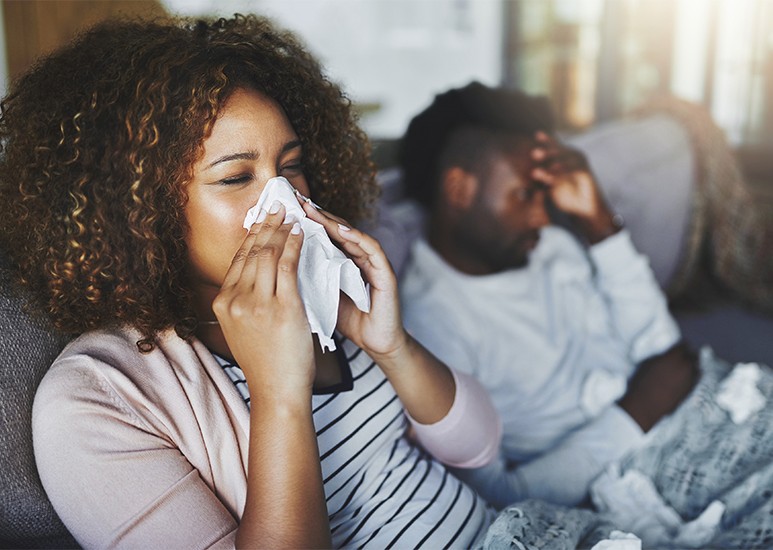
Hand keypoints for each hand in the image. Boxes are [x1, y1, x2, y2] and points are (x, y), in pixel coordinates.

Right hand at [212, 202, 314, 396]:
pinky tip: (302, 234)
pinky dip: (295, 246)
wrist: (277, 391)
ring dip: (281, 230)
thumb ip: (244, 304)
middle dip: (266, 225)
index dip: (252, 236)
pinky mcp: (282, 307)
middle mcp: (235, 300)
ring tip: (292, 215)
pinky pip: (288, 266)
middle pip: (251, 252)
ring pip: (268, 254)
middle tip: (278, 206)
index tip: (262, 219)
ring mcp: (257, 304)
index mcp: (223, 304)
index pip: (238, 260)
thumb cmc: (267, 363)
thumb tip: (254, 280)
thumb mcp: (243, 330)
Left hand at [299, 197, 408, 363]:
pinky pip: (372, 249)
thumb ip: (306, 279)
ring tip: (313, 210)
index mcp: (342, 263)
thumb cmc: (350, 321)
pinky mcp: (386, 273)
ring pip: (352, 235)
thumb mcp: (320, 297)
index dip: (305, 224)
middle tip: (296, 201)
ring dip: (333, 221)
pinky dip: (358, 238)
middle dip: (316, 215)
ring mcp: (374, 263)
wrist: (377, 343)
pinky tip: (342, 230)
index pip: (323, 237)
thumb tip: (276, 267)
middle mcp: (358, 258)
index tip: (284, 213)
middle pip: (336, 230)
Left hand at [530, 131, 619, 243]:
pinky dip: (563, 169)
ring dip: (553, 158)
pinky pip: (574, 168)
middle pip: (559, 150)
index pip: (555, 147)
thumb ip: (543, 178)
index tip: (536, 134)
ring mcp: (580, 164)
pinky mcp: (586, 173)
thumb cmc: (567, 200)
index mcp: (564, 159)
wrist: (584, 212)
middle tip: (534, 153)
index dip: (547, 140)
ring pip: (565, 158)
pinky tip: (554, 169)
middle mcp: (573, 158)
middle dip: (547, 150)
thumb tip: (529, 175)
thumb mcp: (551, 187)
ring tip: (541, 163)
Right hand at [618, 342, 698, 431]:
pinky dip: (692, 376)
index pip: (683, 345)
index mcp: (673, 357)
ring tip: (685, 367)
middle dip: (688, 355)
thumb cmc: (642, 382)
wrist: (645, 404)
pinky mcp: (691, 390)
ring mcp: (690, 379)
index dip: (680, 346)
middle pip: (694, 355)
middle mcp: (685, 366)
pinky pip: (696, 379)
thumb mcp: (648, 363)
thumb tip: (668, 354)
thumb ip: (661, 356)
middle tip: (682, 356)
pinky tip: (684, 378)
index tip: (677, 347)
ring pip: (698, 368)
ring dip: (692, 366)